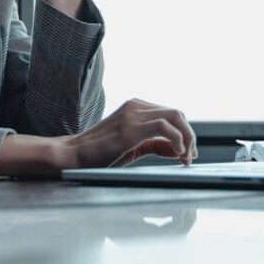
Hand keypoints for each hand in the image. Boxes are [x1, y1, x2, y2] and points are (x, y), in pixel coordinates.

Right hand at [62, 99, 197, 168]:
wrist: (73, 156)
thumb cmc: (99, 154)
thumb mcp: (133, 147)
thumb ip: (154, 145)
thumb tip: (178, 150)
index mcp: (136, 108)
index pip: (171, 115)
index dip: (185, 134)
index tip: (188, 154)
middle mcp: (136, 106)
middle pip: (177, 113)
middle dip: (190, 136)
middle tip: (191, 157)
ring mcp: (133, 114)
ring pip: (175, 116)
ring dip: (187, 138)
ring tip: (186, 157)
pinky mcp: (131, 127)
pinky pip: (164, 126)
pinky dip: (177, 139)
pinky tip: (177, 154)